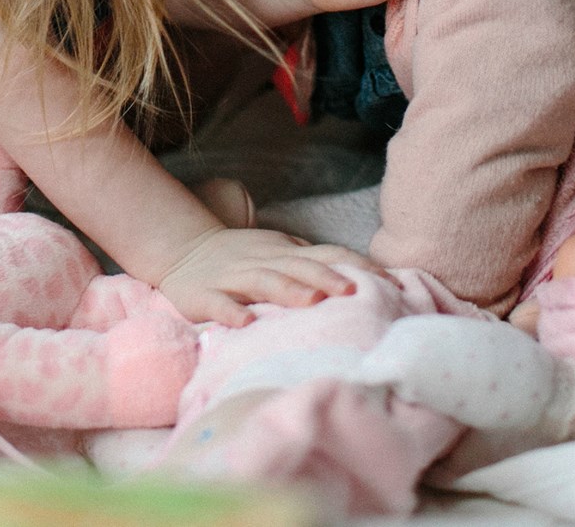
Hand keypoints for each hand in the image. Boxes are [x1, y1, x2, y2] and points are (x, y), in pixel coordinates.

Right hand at [158, 226, 381, 325]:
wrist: (183, 249)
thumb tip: (367, 283)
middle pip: (299, 267)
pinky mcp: (202, 295)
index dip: (357, 265)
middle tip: (354, 291)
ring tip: (311, 303)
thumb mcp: (281, 255)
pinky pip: (218, 303)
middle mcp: (263, 262)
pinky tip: (246, 324)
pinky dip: (231, 312)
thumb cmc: (245, 259)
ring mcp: (232, 277)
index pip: (327, 255)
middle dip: (327, 277)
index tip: (392, 282)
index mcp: (284, 254)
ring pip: (263, 281)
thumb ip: (316, 266)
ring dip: (288, 290)